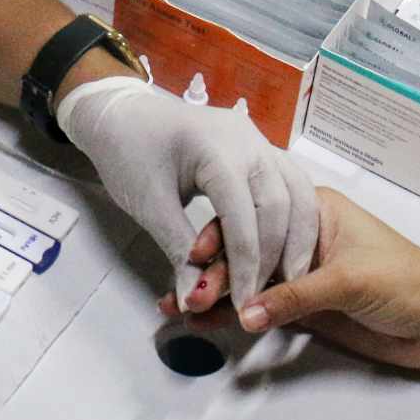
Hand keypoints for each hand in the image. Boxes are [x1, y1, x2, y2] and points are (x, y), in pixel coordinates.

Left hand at [60, 77, 316, 323]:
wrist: (121, 113)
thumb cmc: (128, 152)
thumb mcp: (148, 205)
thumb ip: (178, 251)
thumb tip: (195, 300)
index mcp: (217, 148)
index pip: (244, 215)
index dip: (245, 266)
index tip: (241, 306)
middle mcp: (248, 139)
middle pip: (279, 204)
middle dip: (273, 257)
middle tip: (262, 300)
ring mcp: (258, 140)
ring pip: (297, 191)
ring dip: (298, 238)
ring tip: (288, 281)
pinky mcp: (259, 148)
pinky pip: (290, 183)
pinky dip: (296, 218)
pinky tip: (290, 249)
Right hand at [162, 187, 419, 370]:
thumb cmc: (407, 280)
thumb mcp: (348, 280)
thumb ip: (295, 297)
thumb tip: (246, 314)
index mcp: (312, 211)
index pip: (256, 218)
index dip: (223, 236)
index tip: (196, 257)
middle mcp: (300, 238)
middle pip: (245, 250)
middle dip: (213, 272)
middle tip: (185, 294)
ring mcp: (299, 273)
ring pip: (247, 281)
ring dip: (215, 295)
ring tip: (180, 309)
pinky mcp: (303, 307)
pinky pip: (261, 309)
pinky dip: (235, 315)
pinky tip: (207, 321)